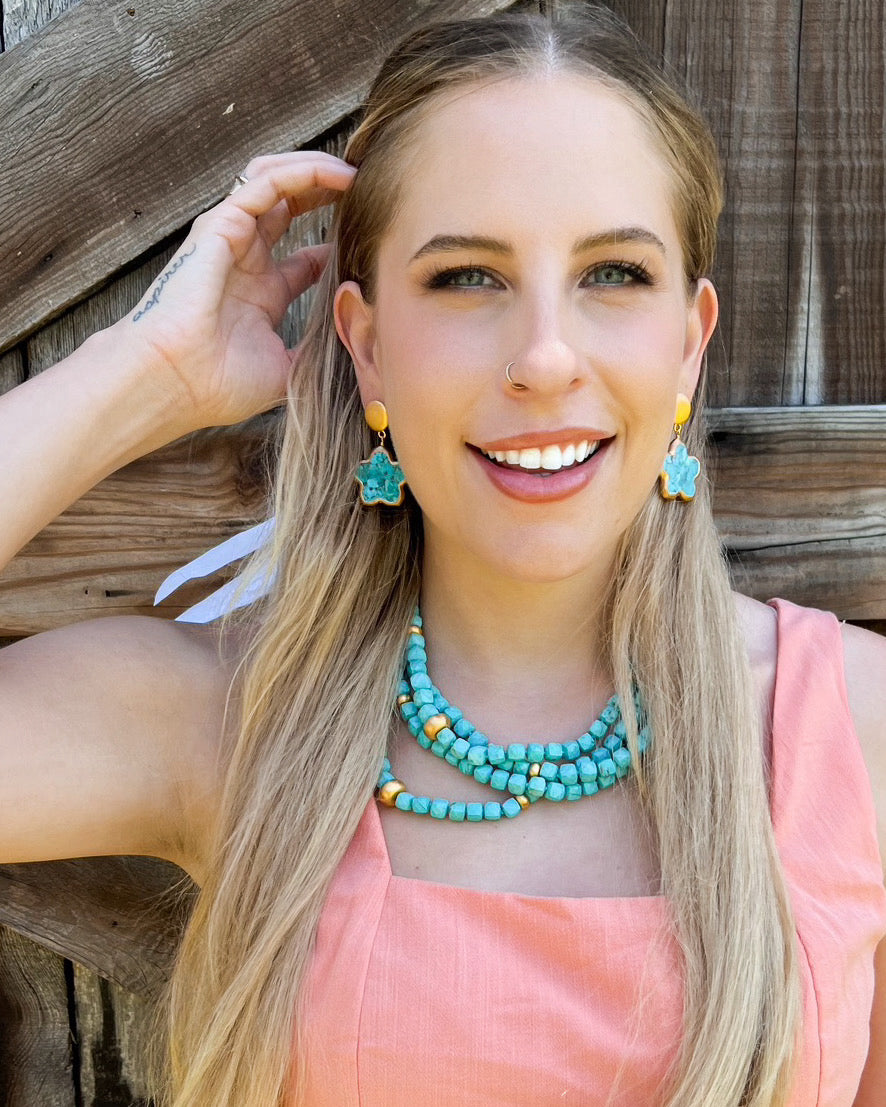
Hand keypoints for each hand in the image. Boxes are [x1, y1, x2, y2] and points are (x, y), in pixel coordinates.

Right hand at [119, 151, 355, 431]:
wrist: (175, 383)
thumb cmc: (218, 384)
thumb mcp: (286, 370)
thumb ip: (318, 351)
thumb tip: (358, 343)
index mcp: (261, 294)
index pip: (308, 256)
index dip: (341, 242)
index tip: (377, 237)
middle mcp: (246, 260)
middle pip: (292, 207)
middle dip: (330, 192)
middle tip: (373, 190)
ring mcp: (231, 238)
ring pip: (276, 180)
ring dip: (318, 170)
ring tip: (358, 171)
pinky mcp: (221, 223)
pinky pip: (266, 181)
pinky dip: (305, 171)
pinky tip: (340, 175)